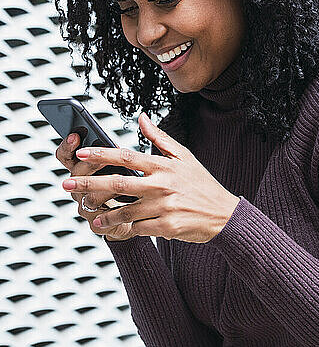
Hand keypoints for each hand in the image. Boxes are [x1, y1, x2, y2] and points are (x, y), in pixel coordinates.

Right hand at [55, 134, 135, 240]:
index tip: (75, 136)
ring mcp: (86, 204)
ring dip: (102, 184)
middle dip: (88, 163)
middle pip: (76, 173)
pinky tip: (124, 199)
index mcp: (85, 169)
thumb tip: (143, 119)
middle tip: (99, 156)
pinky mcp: (97, 222)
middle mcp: (81, 186)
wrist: (143, 219)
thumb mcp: (134, 165)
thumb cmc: (134, 188)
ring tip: (118, 177)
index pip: (67, 156)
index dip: (67, 146)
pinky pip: (99, 213)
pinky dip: (111, 205)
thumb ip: (131, 146)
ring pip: (87, 193)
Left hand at [61, 112, 240, 242]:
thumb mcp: (184, 156)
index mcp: (163, 165)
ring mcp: (164, 207)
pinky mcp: (166, 227)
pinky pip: (137, 228)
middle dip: (89, 183)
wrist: (223, 214)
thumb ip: (159, 137)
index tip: (80, 153)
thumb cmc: (200, 183)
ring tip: (86, 211)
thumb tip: (141, 117)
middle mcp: (162, 185)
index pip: (127, 156)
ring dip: (102, 212)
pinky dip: (121, 229)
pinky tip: (108, 228)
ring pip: (124, 210)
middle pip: (119, 183)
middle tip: (67, 184)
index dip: (102, 154)